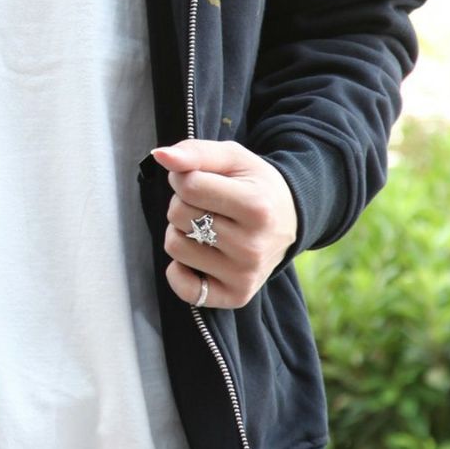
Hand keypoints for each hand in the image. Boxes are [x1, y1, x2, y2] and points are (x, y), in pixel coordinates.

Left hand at [151, 140, 297, 309]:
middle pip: (178, 214)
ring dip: (182, 231)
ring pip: (174, 245)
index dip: (185, 178)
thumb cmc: (255, 185)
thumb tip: (160, 156)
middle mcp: (252, 246)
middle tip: (209, 204)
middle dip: (184, 203)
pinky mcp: (235, 296)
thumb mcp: (233, 159)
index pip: (188, 185)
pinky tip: (201, 255)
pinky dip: (180, 270)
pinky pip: (183, 286)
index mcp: (256, 207)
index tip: (201, 180)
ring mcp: (244, 275)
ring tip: (209, 226)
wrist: (290, 220)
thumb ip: (195, 152)